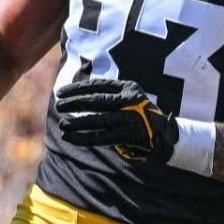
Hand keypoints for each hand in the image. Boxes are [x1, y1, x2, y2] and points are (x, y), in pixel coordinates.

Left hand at [56, 78, 176, 164]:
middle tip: (58, 105)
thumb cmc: (139, 115)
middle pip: (96, 101)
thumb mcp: (127, 98)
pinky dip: (83, 137)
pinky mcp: (129, 135)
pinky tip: (70, 138)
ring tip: (62, 124)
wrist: (165, 135)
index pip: (98, 85)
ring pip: (98, 120)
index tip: (61, 92)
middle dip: (74, 103)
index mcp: (128, 87)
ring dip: (77, 122)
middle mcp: (130, 100)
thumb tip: (76, 96)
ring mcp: (130, 118)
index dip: (77, 88)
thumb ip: (108, 95)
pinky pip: (102, 137)